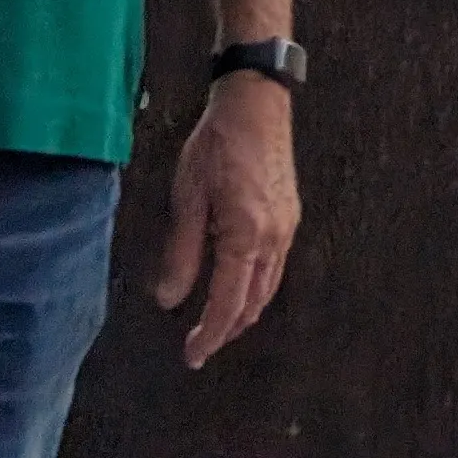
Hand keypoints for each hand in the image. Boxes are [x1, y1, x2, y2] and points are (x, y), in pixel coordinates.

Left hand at [154, 71, 298, 369]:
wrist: (255, 100)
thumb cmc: (217, 143)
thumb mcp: (188, 196)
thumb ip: (181, 252)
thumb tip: (169, 300)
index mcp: (247, 237)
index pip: (227, 305)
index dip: (208, 336)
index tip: (191, 356)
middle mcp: (274, 239)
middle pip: (252, 304)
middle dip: (226, 329)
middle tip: (199, 344)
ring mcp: (286, 227)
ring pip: (267, 288)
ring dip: (242, 311)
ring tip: (215, 321)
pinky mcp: (289, 215)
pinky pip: (274, 267)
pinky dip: (255, 287)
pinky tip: (236, 281)